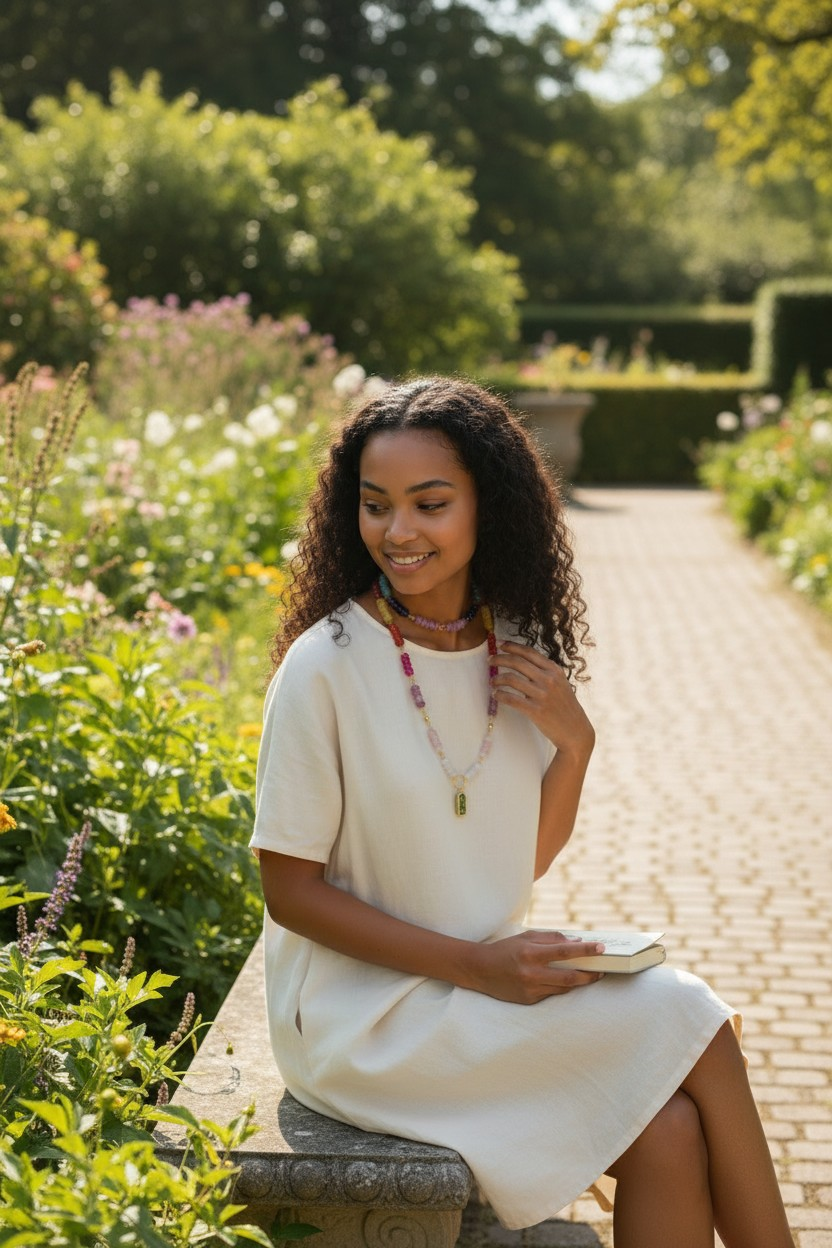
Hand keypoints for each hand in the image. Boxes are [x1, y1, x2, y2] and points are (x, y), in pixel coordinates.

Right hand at [465, 930, 604, 1003]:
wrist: (480, 970)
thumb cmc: (505, 950)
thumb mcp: (526, 937)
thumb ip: (551, 938)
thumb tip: (576, 942)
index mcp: (530, 953)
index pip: (564, 951)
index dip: (585, 950)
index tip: (601, 948)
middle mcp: (531, 972)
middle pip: (569, 976)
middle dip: (589, 974)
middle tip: (601, 971)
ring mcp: (530, 989)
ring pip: (563, 988)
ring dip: (578, 982)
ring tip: (589, 976)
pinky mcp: (529, 1000)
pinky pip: (551, 994)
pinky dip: (560, 987)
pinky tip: (565, 982)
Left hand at [494, 641, 594, 758]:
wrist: (575, 730)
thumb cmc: (565, 706)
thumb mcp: (560, 682)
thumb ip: (544, 671)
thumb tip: (521, 660)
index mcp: (554, 670)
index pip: (529, 652)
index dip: (512, 646)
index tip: (499, 644)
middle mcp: (548, 680)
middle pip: (517, 662)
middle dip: (499, 658)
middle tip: (489, 660)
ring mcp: (542, 695)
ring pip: (511, 679)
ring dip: (497, 678)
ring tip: (491, 681)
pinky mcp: (535, 711)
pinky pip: (511, 699)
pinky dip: (500, 695)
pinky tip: (496, 694)